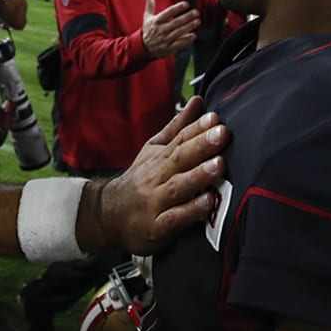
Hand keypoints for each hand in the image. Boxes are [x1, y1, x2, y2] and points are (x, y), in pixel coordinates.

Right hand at [93, 97, 227, 255]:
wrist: (108, 215)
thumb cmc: (140, 181)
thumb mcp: (154, 150)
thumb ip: (178, 127)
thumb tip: (198, 102)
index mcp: (158, 157)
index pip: (179, 139)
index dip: (197, 128)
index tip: (214, 118)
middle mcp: (156, 177)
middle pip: (179, 159)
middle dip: (201, 146)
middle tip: (221, 134)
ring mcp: (156, 202)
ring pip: (178, 187)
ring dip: (198, 175)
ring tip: (218, 164)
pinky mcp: (157, 227)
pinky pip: (175, 218)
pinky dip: (191, 210)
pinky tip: (207, 202)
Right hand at [141, 0, 199, 57]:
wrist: (144, 48)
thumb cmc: (148, 30)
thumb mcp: (147, 17)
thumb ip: (150, 5)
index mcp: (156, 21)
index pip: (168, 12)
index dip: (177, 8)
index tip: (186, 4)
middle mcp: (161, 30)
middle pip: (176, 22)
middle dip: (187, 17)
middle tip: (196, 12)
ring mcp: (165, 39)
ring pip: (179, 32)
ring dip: (189, 26)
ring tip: (197, 21)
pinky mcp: (169, 47)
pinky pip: (179, 43)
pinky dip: (187, 39)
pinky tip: (193, 35)